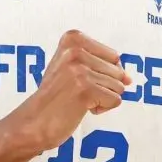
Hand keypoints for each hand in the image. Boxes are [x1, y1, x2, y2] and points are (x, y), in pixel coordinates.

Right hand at [18, 30, 131, 150]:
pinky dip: (101, 109)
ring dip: (102, 98)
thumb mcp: (71, 67)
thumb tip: (129, 78)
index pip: (113, 56)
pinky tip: (80, 108)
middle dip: (103, 87)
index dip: (102, 73)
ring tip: (77, 100)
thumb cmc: (54, 97)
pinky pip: (115, 100)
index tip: (79, 79)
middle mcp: (75, 50)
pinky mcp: (85, 89)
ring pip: (118, 86)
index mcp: (73, 38)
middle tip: (76, 92)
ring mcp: (80, 69)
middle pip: (117, 71)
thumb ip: (101, 65)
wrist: (33, 122)